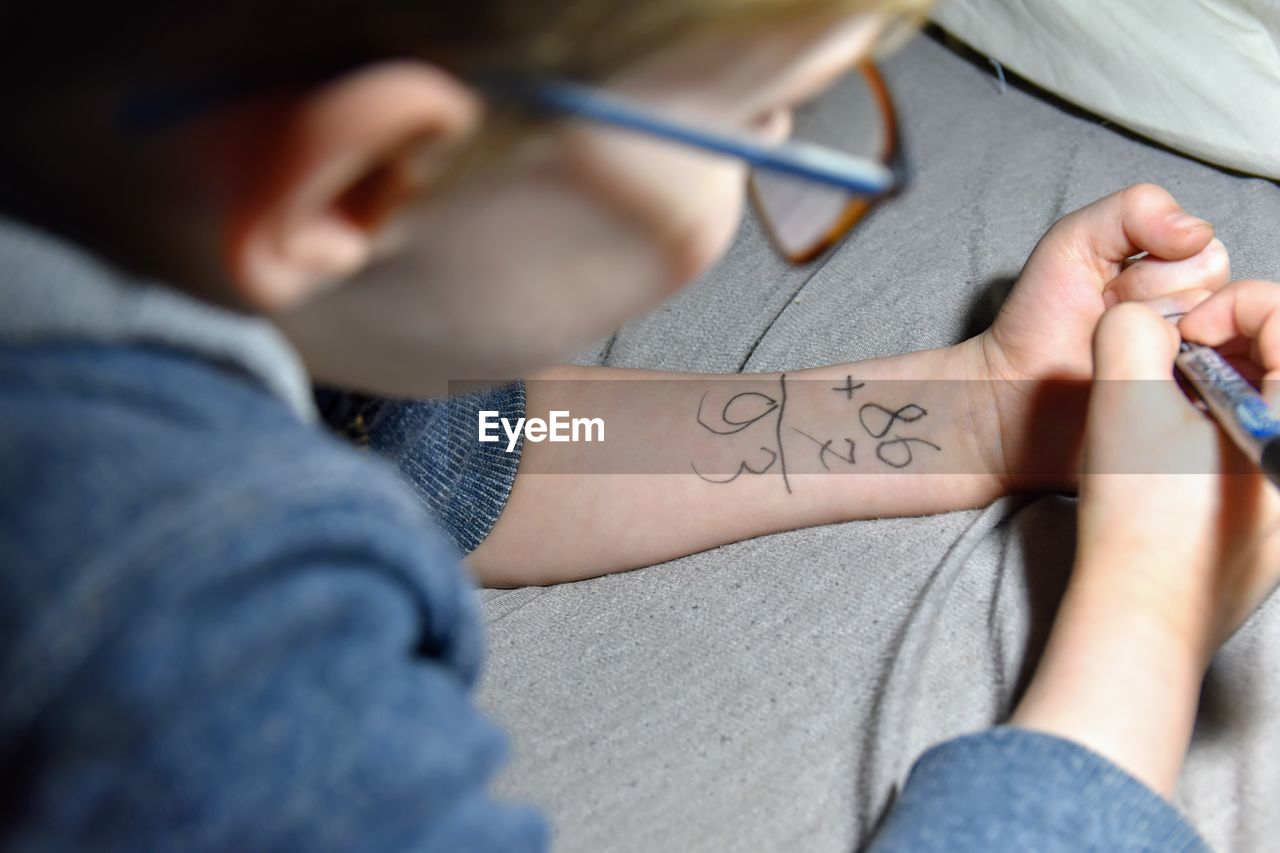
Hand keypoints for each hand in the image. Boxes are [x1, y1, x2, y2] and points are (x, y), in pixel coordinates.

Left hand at [964, 183, 1230, 488]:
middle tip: (1105, 317)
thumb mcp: (1073, 241)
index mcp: (1183, 275)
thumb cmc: (1041, 317)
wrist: (1013, 388)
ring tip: (1110, 345)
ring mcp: (1197, 365)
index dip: (1149, 269)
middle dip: (1147, 300)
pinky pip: (1206, 379)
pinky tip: (1125, 375)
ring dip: (1147, 338)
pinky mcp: (1187, 406)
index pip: (1206, 255)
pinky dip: (1161, 373)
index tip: (1106, 289)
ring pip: (1208, 332)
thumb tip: (1196, 230)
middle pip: (1211, 292)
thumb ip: (1134, 211)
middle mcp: (1200, 320)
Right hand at [1011, 293, 1279, 794]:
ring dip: (1227, 387)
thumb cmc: (1138, 518)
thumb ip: (1130, 333)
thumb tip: (1146, 324)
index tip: (1180, 338)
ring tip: (1171, 409)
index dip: (1228, 307)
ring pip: (1275, 405)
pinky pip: (1267, 448)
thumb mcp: (1121, 402)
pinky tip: (1183, 454)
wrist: (1141, 615)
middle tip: (1171, 367)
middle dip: (1229, 346)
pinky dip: (1231, 431)